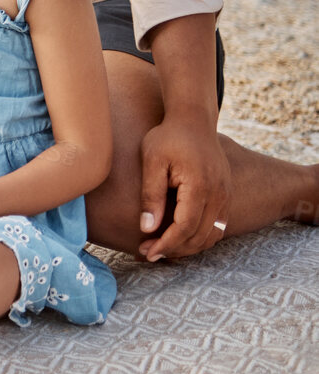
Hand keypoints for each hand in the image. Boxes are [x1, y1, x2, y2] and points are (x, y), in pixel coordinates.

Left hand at [138, 119, 231, 260]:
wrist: (193, 121)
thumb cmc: (168, 138)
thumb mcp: (152, 161)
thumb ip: (151, 194)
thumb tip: (147, 228)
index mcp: (200, 186)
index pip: (186, 226)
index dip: (167, 243)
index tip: (147, 252)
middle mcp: (219, 194)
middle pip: (201, 236)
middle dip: (175, 249)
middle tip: (148, 253)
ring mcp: (225, 195)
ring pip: (212, 235)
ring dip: (188, 247)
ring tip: (160, 248)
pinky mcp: (225, 195)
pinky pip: (216, 226)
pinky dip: (199, 237)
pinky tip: (177, 238)